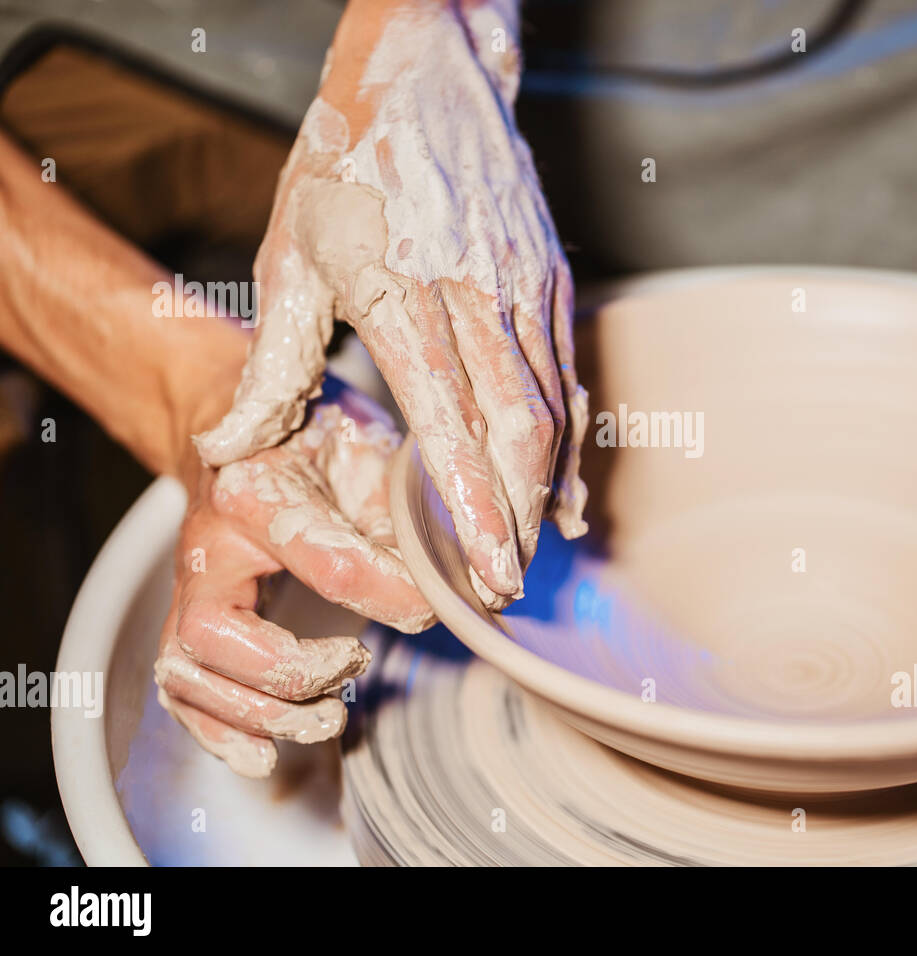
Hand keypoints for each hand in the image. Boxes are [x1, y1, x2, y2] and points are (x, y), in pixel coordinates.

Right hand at [156, 381, 435, 776]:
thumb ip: (403, 519)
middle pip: (220, 637)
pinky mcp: (187, 619)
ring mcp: (189, 587)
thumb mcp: (368, 453)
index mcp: (257, 490)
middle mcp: (208, 545)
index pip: (328, 563)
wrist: (241, 421)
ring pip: (191, 673)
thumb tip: (460, 583)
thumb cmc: (313, 437)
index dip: (392, 597)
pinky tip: (263, 755)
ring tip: (326, 717)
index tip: (435, 608)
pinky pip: (181, 689)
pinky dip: (218, 731)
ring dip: (260, 713)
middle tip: (356, 666)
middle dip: (295, 674)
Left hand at [194, 0, 588, 610]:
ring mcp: (525, 287)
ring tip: (532, 556)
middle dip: (516, 518)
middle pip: (514, 429)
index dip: (470, 502)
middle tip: (505, 590)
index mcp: (403, 291)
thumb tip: (235, 444)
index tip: (482, 568)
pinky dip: (571, 445)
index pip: (447, 418)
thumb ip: (274, 359)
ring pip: (552, 409)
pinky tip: (566, 494)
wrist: (429, 75)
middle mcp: (476, 293)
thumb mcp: (291, 251)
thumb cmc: (349, 164)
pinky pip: (569, 378)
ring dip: (545, 492)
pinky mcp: (552, 281)